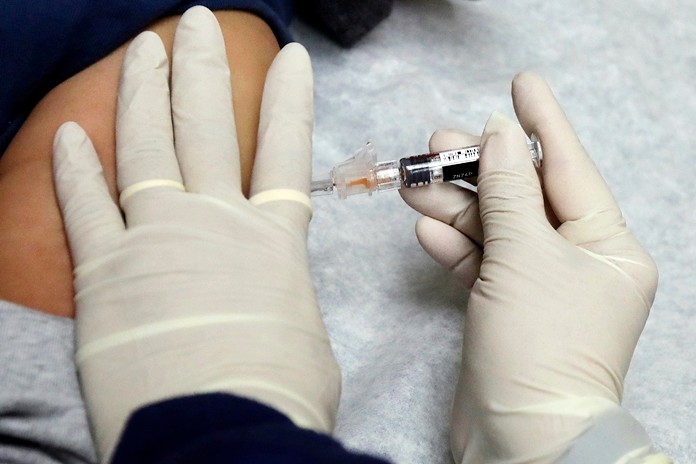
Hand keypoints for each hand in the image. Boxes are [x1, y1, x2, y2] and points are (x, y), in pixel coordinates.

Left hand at [52, 7, 339, 459]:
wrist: (222, 431)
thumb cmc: (276, 393)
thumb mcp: (303, 341)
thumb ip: (282, 305)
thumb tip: (270, 306)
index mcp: (272, 242)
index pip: (285, 151)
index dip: (289, 101)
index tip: (290, 59)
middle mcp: (216, 224)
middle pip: (208, 127)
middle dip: (203, 68)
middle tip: (197, 21)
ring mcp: (157, 238)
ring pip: (147, 146)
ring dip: (144, 91)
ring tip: (143, 46)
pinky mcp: (106, 271)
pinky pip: (86, 204)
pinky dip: (76, 166)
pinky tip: (70, 131)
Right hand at [403, 72, 658, 461]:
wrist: (519, 439)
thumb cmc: (540, 345)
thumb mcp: (525, 255)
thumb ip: (507, 191)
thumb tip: (498, 135)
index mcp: (606, 246)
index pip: (568, 168)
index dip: (542, 122)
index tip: (520, 83)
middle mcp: (576, 262)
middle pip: (523, 198)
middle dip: (479, 169)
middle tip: (437, 141)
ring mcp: (537, 287)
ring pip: (494, 229)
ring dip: (455, 207)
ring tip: (416, 182)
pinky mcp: (504, 309)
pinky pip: (480, 264)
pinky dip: (455, 247)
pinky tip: (427, 230)